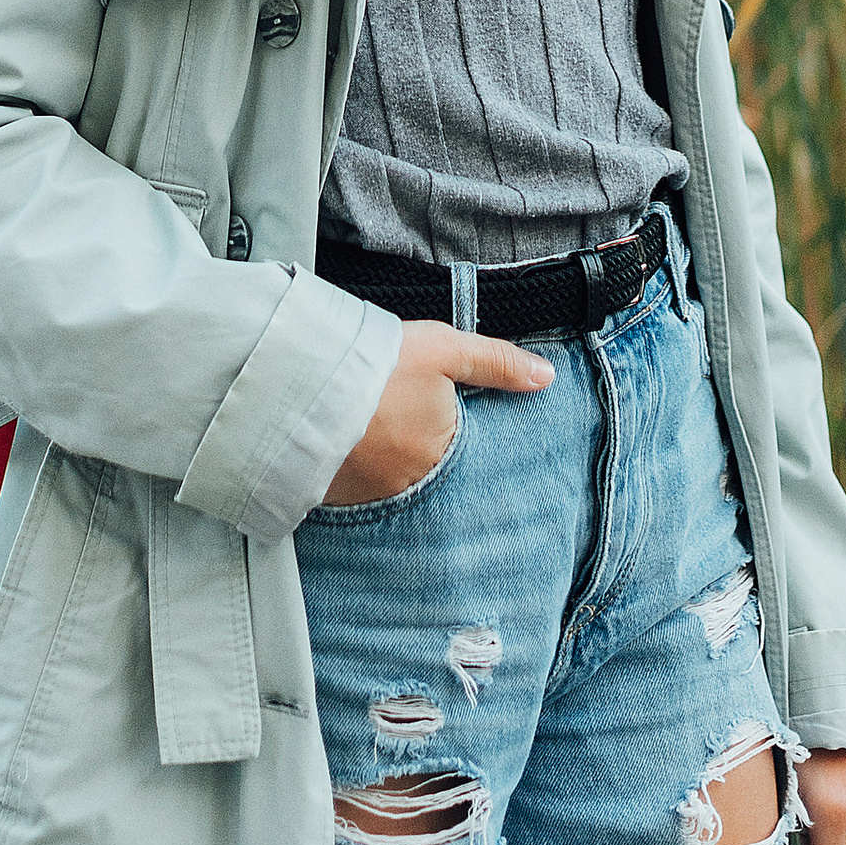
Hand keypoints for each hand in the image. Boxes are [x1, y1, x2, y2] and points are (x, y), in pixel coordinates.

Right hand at [321, 320, 553, 506]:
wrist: (299, 383)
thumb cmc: (378, 363)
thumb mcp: (444, 348)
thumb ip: (497, 362)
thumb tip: (547, 378)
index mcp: (441, 449)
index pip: (457, 442)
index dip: (443, 418)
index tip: (423, 401)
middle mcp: (410, 482)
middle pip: (421, 461)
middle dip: (410, 440)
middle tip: (389, 409)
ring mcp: (368, 494)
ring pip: (385, 474)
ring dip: (380, 454)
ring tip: (363, 420)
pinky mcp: (331, 496)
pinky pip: (350, 484)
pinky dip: (350, 466)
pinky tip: (339, 440)